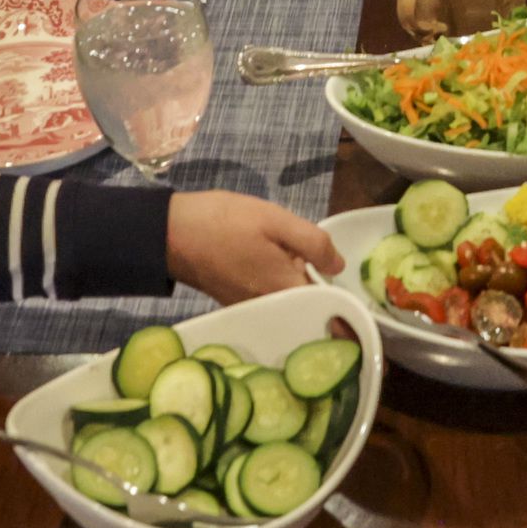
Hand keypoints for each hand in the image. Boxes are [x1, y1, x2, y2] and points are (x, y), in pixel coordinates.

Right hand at [165, 192, 344, 302]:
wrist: (171, 233)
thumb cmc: (225, 223)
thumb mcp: (276, 220)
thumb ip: (313, 243)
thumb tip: (338, 266)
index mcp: (285, 289)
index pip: (327, 307)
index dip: (344, 304)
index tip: (355, 299)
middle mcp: (270, 307)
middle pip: (307, 307)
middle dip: (322, 294)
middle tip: (329, 273)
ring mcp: (252, 306)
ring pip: (288, 302)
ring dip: (301, 288)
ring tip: (308, 265)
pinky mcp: (238, 300)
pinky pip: (270, 298)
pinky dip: (280, 287)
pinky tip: (283, 266)